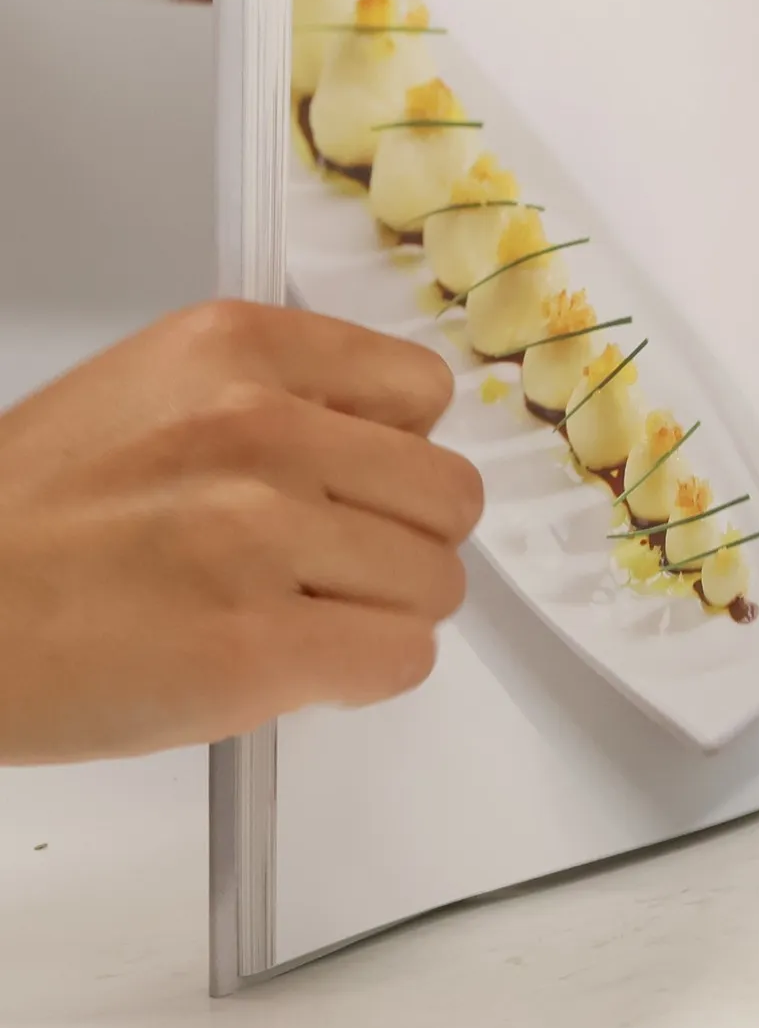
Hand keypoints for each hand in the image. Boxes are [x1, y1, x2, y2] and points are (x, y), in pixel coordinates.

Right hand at [0, 301, 483, 764]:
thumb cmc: (28, 524)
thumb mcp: (149, 398)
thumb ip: (278, 402)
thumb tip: (389, 449)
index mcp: (235, 349)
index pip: (423, 391)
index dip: (400, 453)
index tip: (357, 486)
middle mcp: (258, 427)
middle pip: (447, 495)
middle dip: (402, 542)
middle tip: (328, 570)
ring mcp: (259, 534)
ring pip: (436, 583)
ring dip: (382, 613)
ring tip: (296, 617)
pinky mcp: (255, 644)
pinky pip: (402, 658)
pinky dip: (364, 677)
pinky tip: (295, 667)